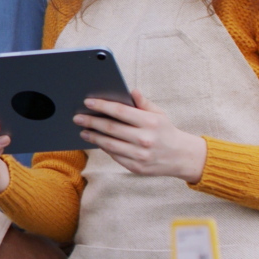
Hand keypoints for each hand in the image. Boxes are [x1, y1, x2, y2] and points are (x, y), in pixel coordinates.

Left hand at [73, 90, 206, 183]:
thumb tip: (131, 91)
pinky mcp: (135, 167)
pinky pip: (114, 156)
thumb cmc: (165, 131)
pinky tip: (97, 141)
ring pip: (109, 144)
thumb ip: (143, 103)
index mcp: (150, 122)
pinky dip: (104, 147)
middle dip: (91, 121)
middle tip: (77, 117)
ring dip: (93, 136)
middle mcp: (144, 139)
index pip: (120, 112)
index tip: (88, 102)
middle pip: (111, 128)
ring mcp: (139, 155)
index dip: (102, 106)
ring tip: (83, 130)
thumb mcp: (159, 114)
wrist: (181, 157)